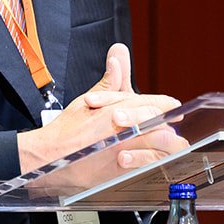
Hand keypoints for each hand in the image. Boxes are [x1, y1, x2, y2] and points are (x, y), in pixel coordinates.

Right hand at [17, 44, 185, 173]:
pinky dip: (156, 159)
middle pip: (162, 124)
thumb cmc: (66, 131)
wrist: (49, 157)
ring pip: (161, 145)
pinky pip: (149, 163)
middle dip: (168, 126)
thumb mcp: (88, 100)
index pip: (154, 104)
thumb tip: (119, 54)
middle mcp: (125, 128)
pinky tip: (157, 159)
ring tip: (170, 145)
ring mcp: (125, 148)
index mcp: (118, 109)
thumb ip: (110, 81)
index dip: (167, 106)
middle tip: (172, 129)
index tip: (174, 108)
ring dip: (168, 144)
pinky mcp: (121, 168)